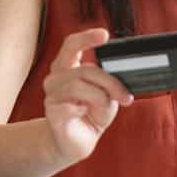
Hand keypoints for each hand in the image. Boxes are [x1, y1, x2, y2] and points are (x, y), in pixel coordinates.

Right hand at [43, 28, 134, 163]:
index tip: (104, 35)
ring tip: (103, 107)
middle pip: (86, 69)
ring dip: (99, 98)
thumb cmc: (92, 114)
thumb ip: (110, 82)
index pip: (71, 44)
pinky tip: (83, 113)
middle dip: (110, 83)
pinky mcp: (51, 112)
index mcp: (69, 67)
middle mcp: (57, 78)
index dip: (86, 37)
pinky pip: (69, 105)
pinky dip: (82, 110)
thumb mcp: (107, 95)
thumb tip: (120, 77)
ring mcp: (51, 94)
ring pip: (78, 86)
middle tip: (124, 97)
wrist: (78, 141)